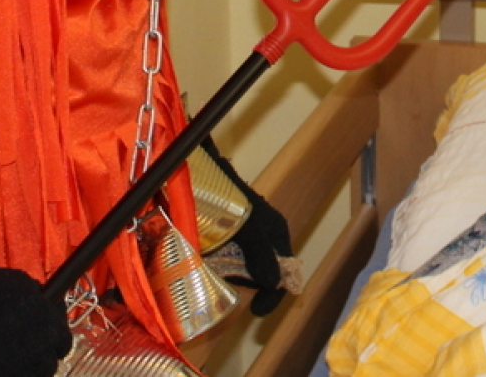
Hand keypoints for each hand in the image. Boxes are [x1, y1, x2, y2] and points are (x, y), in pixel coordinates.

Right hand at [0, 247, 70, 376]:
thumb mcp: (22, 286)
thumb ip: (42, 305)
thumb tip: (50, 314)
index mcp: (48, 328)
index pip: (63, 346)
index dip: (51, 344)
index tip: (41, 343)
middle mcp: (36, 353)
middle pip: (46, 368)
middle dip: (36, 361)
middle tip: (18, 353)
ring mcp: (11, 371)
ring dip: (18, 370)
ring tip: (1, 359)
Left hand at [200, 142, 295, 315]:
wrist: (201, 172)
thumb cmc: (229, 196)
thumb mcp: (248, 226)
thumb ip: (260, 253)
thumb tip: (272, 283)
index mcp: (275, 233)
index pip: (285, 272)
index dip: (273, 295)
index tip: (257, 312)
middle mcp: (263, 237)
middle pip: (264, 272)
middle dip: (249, 285)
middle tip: (228, 290)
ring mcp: (245, 238)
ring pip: (244, 268)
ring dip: (232, 277)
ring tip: (214, 277)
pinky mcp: (227, 238)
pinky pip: (228, 260)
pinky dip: (219, 268)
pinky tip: (207, 266)